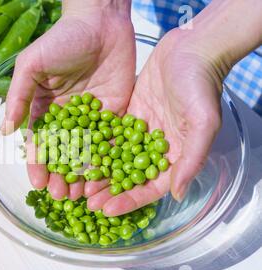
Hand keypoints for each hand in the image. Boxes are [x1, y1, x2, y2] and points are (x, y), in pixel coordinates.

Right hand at [2, 0, 135, 199]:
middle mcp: (68, 119)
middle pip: (64, 154)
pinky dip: (109, 160)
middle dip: (62, 176)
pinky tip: (107, 178)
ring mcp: (92, 119)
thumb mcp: (32, 65)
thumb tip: (6, 130)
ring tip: (84, 196)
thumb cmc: (61, 40)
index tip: (38, 184)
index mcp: (45, 109)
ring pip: (87, 153)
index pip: (41, 142)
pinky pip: (111, 141)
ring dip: (84, 175)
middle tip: (63, 197)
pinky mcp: (115, 115)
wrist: (101, 22)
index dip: (38, 164)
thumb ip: (19, 96)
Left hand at [87, 29, 225, 214]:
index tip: (107, 210)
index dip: (129, 200)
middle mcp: (154, 149)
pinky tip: (76, 154)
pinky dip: (94, 146)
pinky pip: (107, 135)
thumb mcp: (202, 123)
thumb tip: (177, 194)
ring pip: (114, 158)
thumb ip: (191, 159)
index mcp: (174, 157)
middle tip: (85, 201)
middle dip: (107, 190)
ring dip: (97, 171)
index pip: (149, 187)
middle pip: (128, 176)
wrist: (190, 50)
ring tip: (76, 183)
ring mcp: (138, 133)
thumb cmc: (201, 86)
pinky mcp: (127, 116)